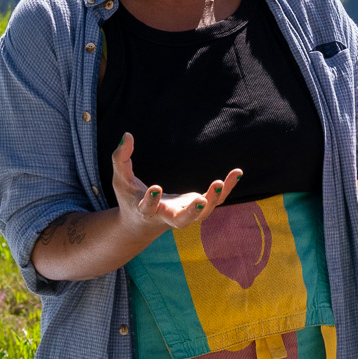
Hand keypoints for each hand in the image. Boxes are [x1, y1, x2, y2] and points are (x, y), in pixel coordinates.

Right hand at [110, 132, 242, 235]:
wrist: (143, 224)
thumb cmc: (130, 198)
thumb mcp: (121, 180)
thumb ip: (120, 158)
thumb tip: (127, 134)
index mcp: (147, 211)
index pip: (148, 208)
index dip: (151, 200)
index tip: (155, 188)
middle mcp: (168, 217)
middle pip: (182, 220)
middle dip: (192, 212)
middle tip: (201, 201)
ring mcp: (186, 214)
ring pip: (204, 213)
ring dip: (213, 199)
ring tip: (220, 181)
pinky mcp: (198, 208)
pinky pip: (216, 200)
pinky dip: (227, 188)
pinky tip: (237, 172)